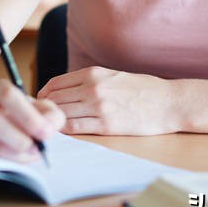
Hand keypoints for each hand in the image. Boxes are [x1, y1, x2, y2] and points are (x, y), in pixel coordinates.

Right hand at [0, 78, 63, 162]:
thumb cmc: (22, 113)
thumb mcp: (41, 107)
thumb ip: (51, 114)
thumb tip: (48, 128)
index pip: (7, 95)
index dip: (27, 115)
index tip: (45, 132)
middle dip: (19, 139)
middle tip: (38, 148)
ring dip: (16, 153)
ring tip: (32, 153)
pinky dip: (8, 161)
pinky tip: (20, 157)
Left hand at [37, 66, 180, 135]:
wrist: (168, 102)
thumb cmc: (142, 89)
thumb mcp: (112, 75)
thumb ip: (89, 80)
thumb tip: (64, 90)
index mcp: (93, 73)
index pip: (55, 83)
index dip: (43, 94)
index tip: (40, 102)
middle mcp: (93, 88)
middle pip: (55, 99)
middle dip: (44, 108)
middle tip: (39, 117)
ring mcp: (99, 107)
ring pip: (62, 114)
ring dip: (53, 121)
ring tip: (48, 126)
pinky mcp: (107, 125)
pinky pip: (76, 128)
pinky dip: (65, 130)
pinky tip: (62, 133)